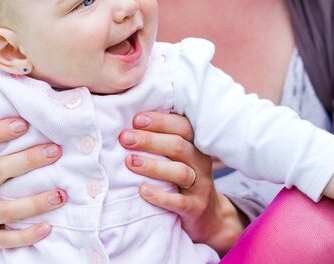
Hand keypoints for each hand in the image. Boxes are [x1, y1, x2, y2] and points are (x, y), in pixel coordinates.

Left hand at [121, 111, 244, 253]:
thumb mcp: (180, 156)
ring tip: (130, 161)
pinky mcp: (196, 207)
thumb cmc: (183, 177)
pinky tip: (142, 190)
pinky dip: (160, 196)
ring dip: (153, 166)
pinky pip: (179, 202)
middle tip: (125, 138)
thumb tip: (131, 124)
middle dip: (150, 140)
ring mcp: (200, 186)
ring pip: (180, 172)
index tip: (136, 119)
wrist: (208, 213)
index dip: (160, 122)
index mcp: (196, 145)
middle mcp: (201, 162)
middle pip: (179, 147)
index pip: (183, 127)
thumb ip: (163, 139)